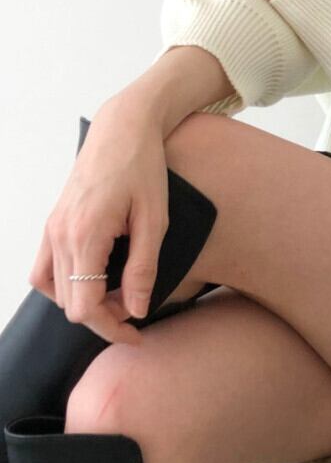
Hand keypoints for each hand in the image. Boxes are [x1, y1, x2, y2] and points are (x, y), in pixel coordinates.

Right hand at [29, 105, 170, 344]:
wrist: (123, 128)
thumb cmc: (144, 167)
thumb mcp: (155, 218)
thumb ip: (144, 267)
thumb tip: (135, 310)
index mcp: (86, 236)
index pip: (85, 307)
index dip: (111, 328)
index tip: (138, 334)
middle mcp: (60, 235)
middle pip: (70, 304)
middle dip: (103, 316)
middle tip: (137, 307)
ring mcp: (52, 228)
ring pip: (54, 290)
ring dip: (84, 301)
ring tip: (120, 293)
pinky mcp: (53, 222)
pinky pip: (44, 269)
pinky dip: (64, 284)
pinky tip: (93, 279)